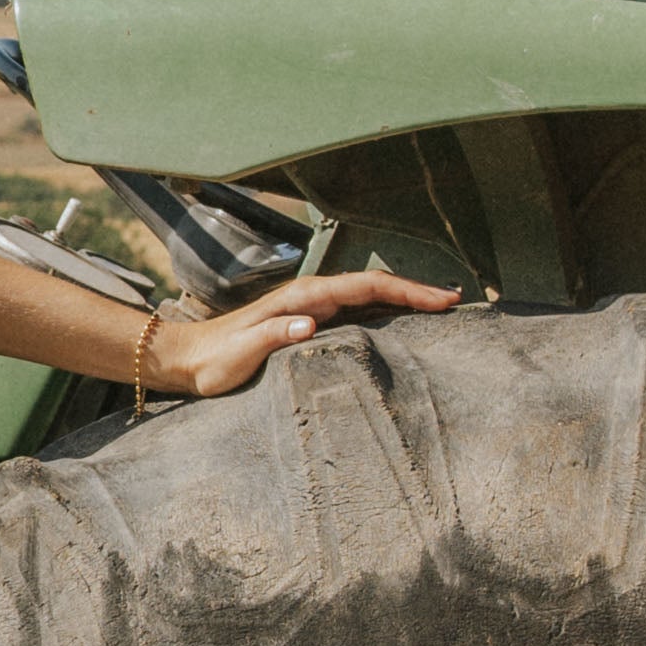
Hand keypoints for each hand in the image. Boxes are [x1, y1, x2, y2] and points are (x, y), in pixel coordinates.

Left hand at [151, 264, 463, 401]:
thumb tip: (309, 325)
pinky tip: (401, 326)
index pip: (367, 286)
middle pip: (376, 287)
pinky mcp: (308, 324)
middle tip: (456, 302)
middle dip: (417, 291)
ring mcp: (312, 309)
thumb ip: (273, 335)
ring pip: (370, 298)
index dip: (407, 289)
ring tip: (441, 309)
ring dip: (405, 301)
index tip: (440, 299)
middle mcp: (313, 298)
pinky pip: (357, 313)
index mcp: (304, 298)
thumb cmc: (215, 359)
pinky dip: (385, 314)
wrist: (189, 359)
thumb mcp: (242, 351)